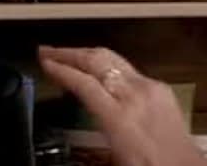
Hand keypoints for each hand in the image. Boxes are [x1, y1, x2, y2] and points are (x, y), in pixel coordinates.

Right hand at [37, 45, 204, 165]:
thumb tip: (72, 138)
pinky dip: (108, 65)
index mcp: (120, 118)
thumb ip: (89, 140)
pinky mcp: (161, 89)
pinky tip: (100, 71)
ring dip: (88, 55)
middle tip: (48, 51)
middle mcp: (136, 96)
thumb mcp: (112, 159)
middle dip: (69, 53)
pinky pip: (129, 69)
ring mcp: (151, 89)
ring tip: (69, 56)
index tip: (45, 63)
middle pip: (98, 61)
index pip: (84, 84)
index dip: (61, 70)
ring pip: (114, 60)